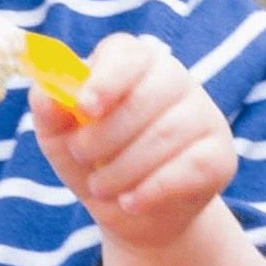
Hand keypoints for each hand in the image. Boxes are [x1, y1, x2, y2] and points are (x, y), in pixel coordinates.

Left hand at [31, 32, 235, 252]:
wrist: (132, 212)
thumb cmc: (94, 162)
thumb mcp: (62, 139)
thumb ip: (50, 114)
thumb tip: (44, 96)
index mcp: (133, 64)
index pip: (126, 53)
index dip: (106, 79)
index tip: (85, 108)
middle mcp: (175, 80)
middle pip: (145, 96)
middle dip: (105, 136)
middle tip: (82, 158)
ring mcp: (203, 115)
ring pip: (166, 135)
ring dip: (123, 169)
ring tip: (101, 188)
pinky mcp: (221, 154)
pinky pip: (192, 167)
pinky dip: (154, 189)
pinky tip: (131, 202)